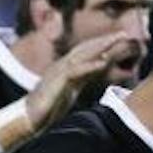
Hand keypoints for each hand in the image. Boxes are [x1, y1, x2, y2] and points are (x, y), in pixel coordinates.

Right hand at [23, 31, 145, 128]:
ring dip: (101, 46)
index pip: (87, 51)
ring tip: (116, 40)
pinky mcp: (56, 81)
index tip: (121, 40)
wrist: (28, 118)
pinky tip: (103, 63)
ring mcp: (58, 71)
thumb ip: (82, 79)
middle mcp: (62, 65)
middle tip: (124, 33)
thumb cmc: (48, 108)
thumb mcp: (70, 90)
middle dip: (105, 40)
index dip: (103, 44)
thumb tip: (97, 71)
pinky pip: (75, 70)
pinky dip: (90, 65)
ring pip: (82, 54)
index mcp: (66, 68)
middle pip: (87, 48)